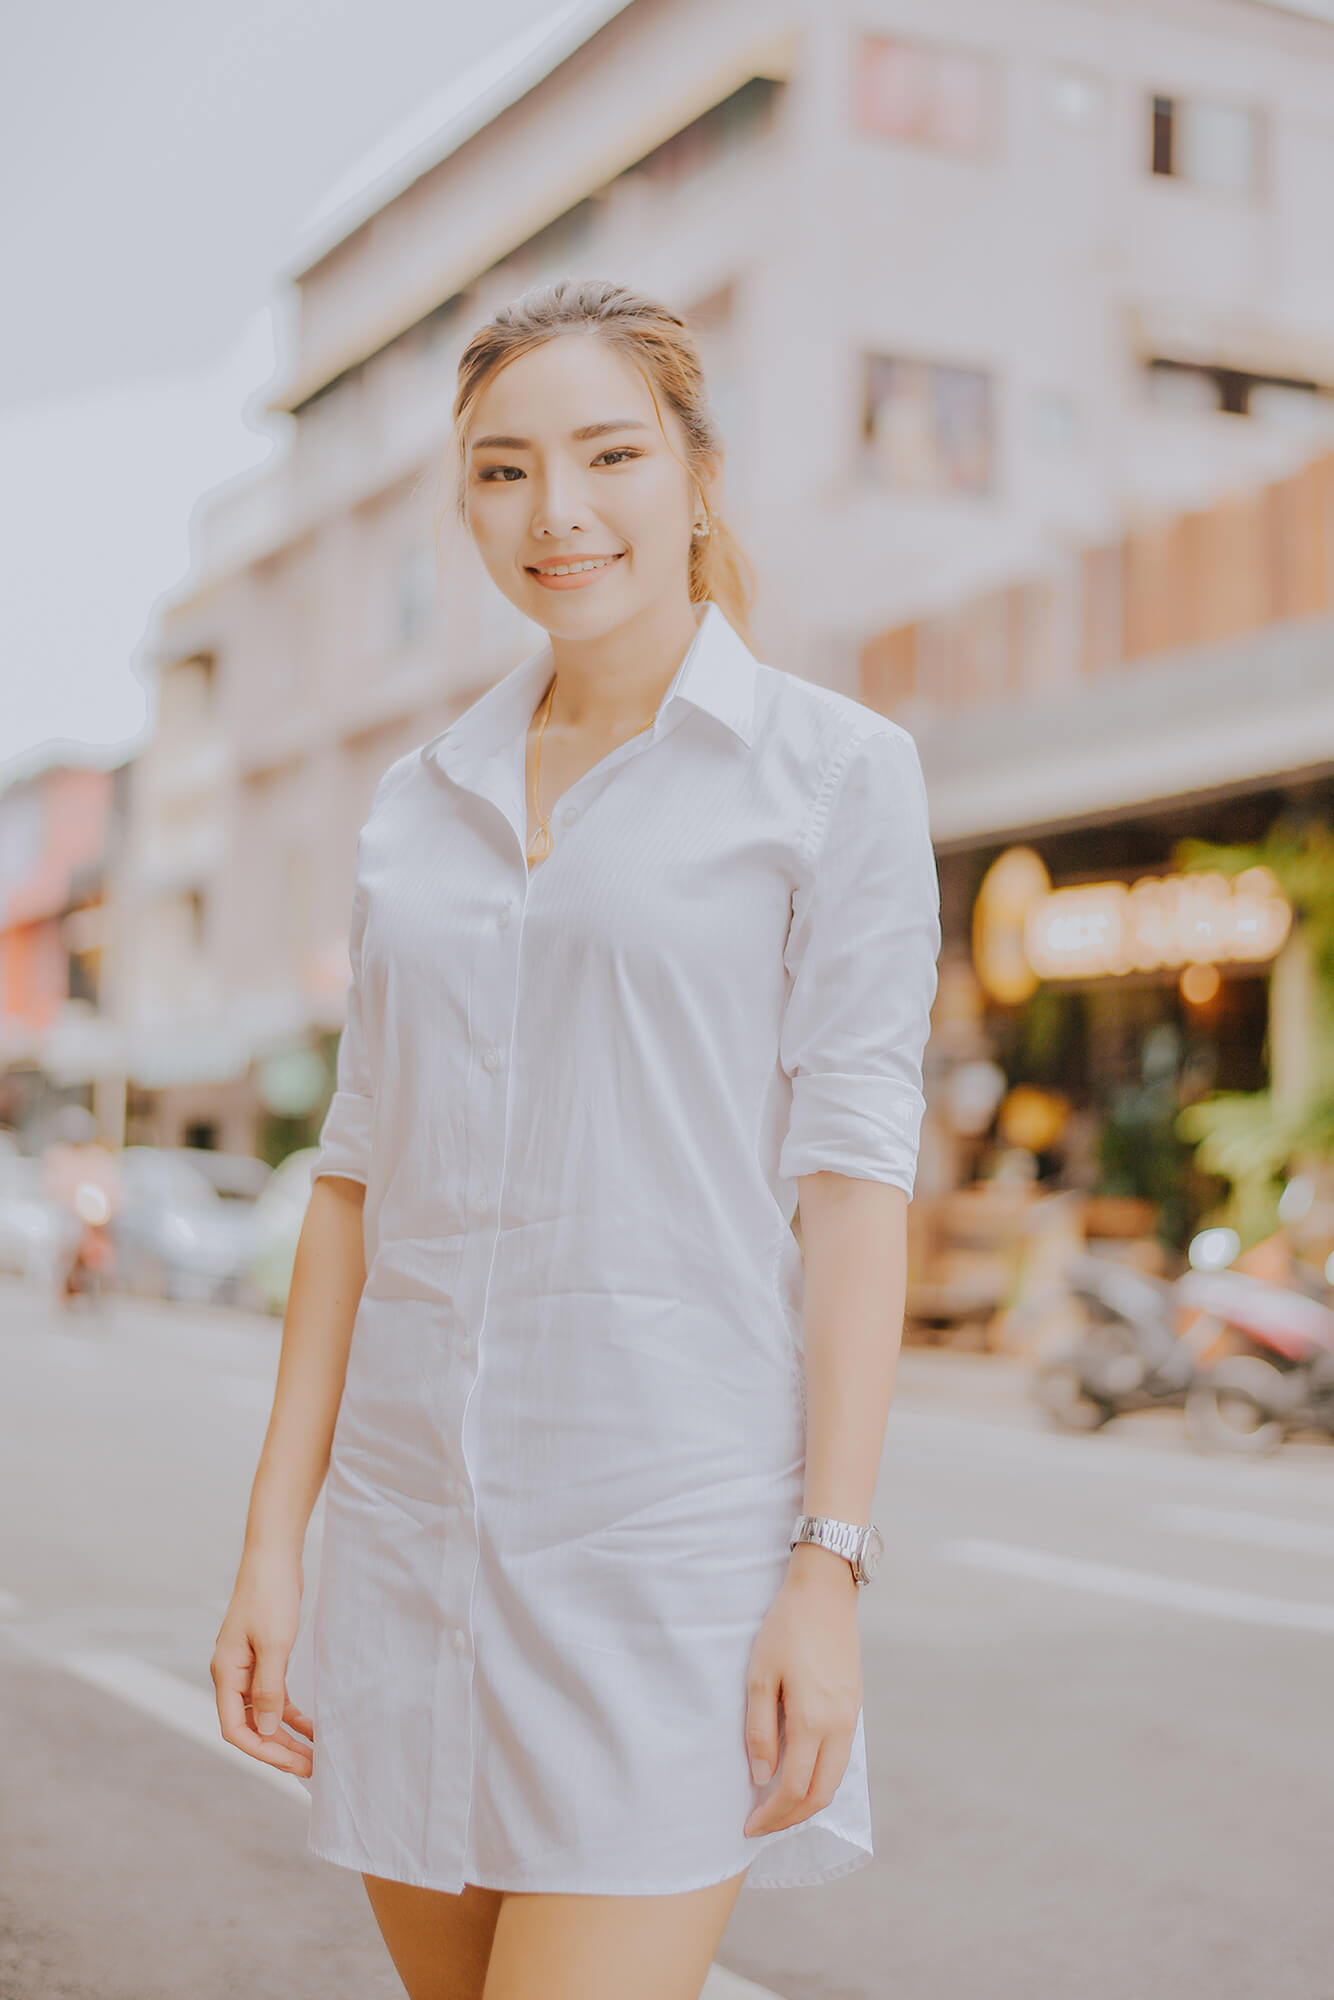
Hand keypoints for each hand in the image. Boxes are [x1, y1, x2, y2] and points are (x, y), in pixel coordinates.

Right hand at [211, 1549, 313, 1777]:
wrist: (273, 1556)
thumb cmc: (271, 1595)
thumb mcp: (275, 1644)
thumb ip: (268, 1688)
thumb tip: (266, 1728)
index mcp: (226, 1674)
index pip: (236, 1729)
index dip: (263, 1751)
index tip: (293, 1763)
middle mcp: (232, 1675)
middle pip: (250, 1726)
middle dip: (278, 1749)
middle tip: (310, 1767)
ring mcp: (247, 1667)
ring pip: (263, 1713)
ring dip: (286, 1734)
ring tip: (313, 1754)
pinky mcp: (263, 1657)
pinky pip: (274, 1695)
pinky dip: (290, 1712)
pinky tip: (310, 1725)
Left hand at [742, 1556, 861, 1837]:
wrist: (825, 1593)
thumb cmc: (785, 1629)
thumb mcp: (760, 1676)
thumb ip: (760, 1730)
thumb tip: (761, 1778)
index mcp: (813, 1720)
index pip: (793, 1789)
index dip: (770, 1815)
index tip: (747, 1827)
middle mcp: (839, 1726)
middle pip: (820, 1795)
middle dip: (790, 1819)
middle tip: (761, 1826)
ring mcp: (851, 1718)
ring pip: (834, 1780)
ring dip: (807, 1802)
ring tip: (776, 1807)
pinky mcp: (854, 1708)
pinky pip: (840, 1759)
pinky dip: (820, 1779)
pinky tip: (798, 1774)